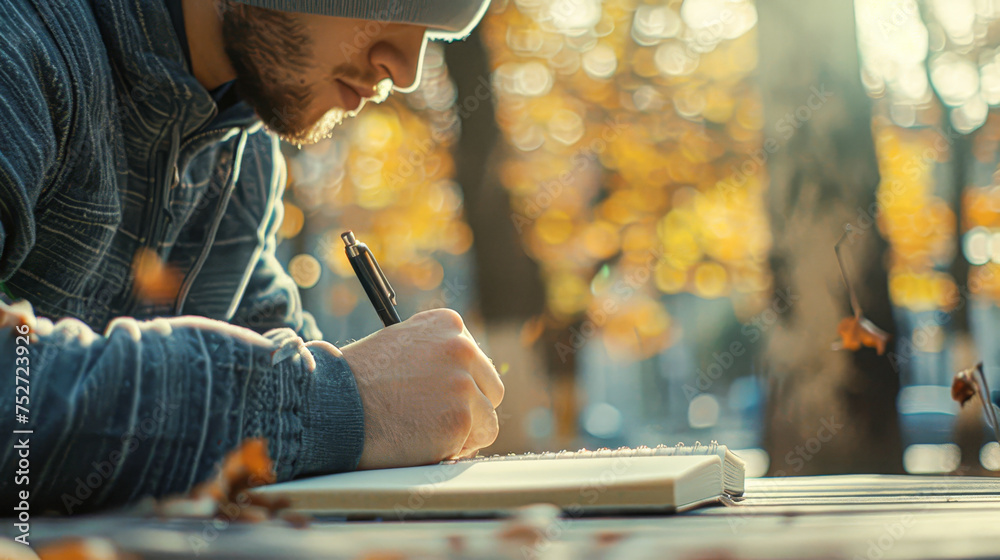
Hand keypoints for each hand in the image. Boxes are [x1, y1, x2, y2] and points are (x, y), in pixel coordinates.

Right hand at [321, 308, 503, 469]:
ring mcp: (463, 383)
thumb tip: (463, 377)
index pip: (476, 361)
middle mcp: (462, 347)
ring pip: (487, 420)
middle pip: (490, 389)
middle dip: (469, 409)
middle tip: (434, 420)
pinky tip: (421, 442)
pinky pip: (472, 444)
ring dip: (461, 433)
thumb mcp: (400, 346)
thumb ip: (435, 355)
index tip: (437, 397)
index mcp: (448, 323)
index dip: (459, 385)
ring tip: (423, 431)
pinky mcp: (461, 418)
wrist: (332, 406)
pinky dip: (451, 450)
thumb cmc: (357, 381)